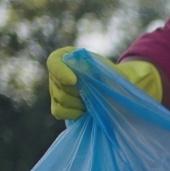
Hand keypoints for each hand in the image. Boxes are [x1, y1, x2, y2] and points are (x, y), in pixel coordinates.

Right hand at [47, 47, 164, 119]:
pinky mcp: (59, 105)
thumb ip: (106, 74)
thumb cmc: (114, 77)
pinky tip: (86, 112)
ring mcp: (55, 89)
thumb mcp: (114, 72)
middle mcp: (57, 73)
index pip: (54, 63)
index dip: (61, 72)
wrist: (115, 89)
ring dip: (78, 104)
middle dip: (78, 92)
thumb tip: (100, 85)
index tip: (74, 80)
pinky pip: (59, 112)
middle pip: (59, 85)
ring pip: (60, 99)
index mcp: (67, 56)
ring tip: (93, 103)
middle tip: (94, 95)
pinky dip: (73, 114)